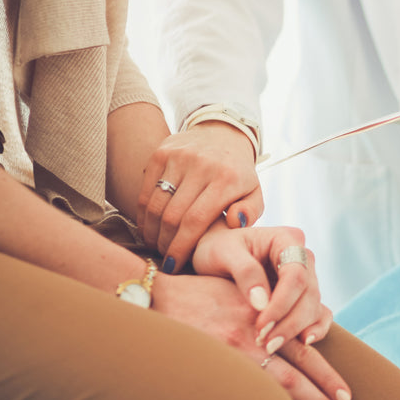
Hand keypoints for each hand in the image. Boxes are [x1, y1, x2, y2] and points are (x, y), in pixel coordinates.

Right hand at [136, 123, 262, 270]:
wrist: (223, 134)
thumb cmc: (238, 174)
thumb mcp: (255, 193)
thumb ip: (251, 212)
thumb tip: (234, 223)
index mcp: (226, 179)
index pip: (195, 221)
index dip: (180, 248)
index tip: (174, 265)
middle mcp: (201, 165)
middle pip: (172, 216)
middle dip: (165, 243)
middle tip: (166, 257)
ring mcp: (179, 156)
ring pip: (155, 205)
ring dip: (152, 231)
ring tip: (156, 244)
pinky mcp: (161, 152)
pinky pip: (146, 190)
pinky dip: (144, 213)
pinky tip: (149, 227)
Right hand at [153, 273, 351, 399]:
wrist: (155, 297)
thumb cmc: (198, 295)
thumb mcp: (240, 293)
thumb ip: (267, 312)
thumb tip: (297, 334)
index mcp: (264, 318)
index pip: (304, 352)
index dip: (327, 376)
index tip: (347, 396)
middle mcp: (253, 337)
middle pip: (297, 377)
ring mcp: (231, 356)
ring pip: (276, 392)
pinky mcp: (212, 368)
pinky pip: (246, 399)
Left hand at [192, 223, 331, 351]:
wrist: (213, 256)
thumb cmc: (216, 249)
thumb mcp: (222, 253)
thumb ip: (244, 272)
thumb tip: (262, 303)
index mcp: (286, 239)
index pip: (296, 274)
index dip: (282, 302)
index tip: (261, 324)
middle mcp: (302, 257)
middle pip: (309, 293)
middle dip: (289, 321)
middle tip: (265, 343)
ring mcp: (306, 277)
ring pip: (314, 306)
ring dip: (296, 330)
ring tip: (271, 347)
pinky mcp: (303, 296)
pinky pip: (319, 314)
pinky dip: (316, 329)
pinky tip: (304, 344)